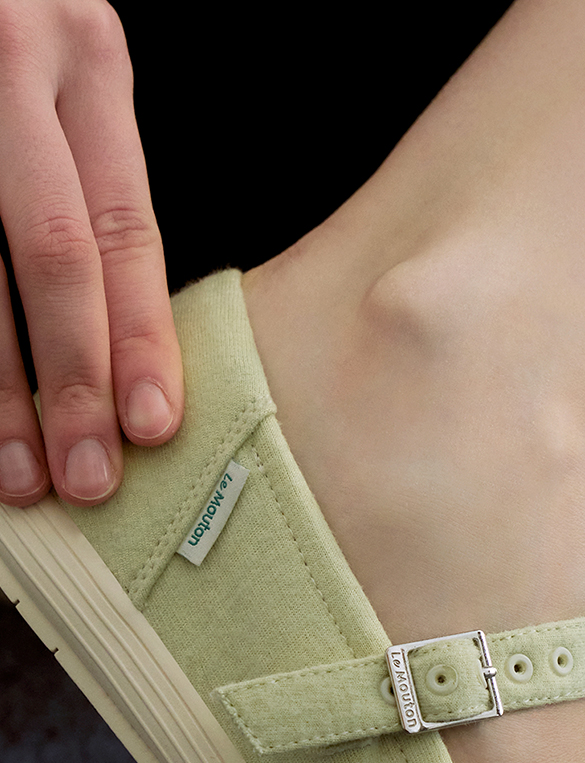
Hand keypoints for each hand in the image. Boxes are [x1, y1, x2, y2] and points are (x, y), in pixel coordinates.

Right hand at [0, 0, 181, 505]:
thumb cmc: (11, 44)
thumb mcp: (62, 71)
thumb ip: (87, 173)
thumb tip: (121, 348)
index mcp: (85, 52)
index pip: (124, 222)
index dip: (139, 334)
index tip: (152, 425)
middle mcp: (15, 63)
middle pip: (54, 250)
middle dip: (74, 380)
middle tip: (90, 479)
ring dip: (0, 394)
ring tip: (20, 477)